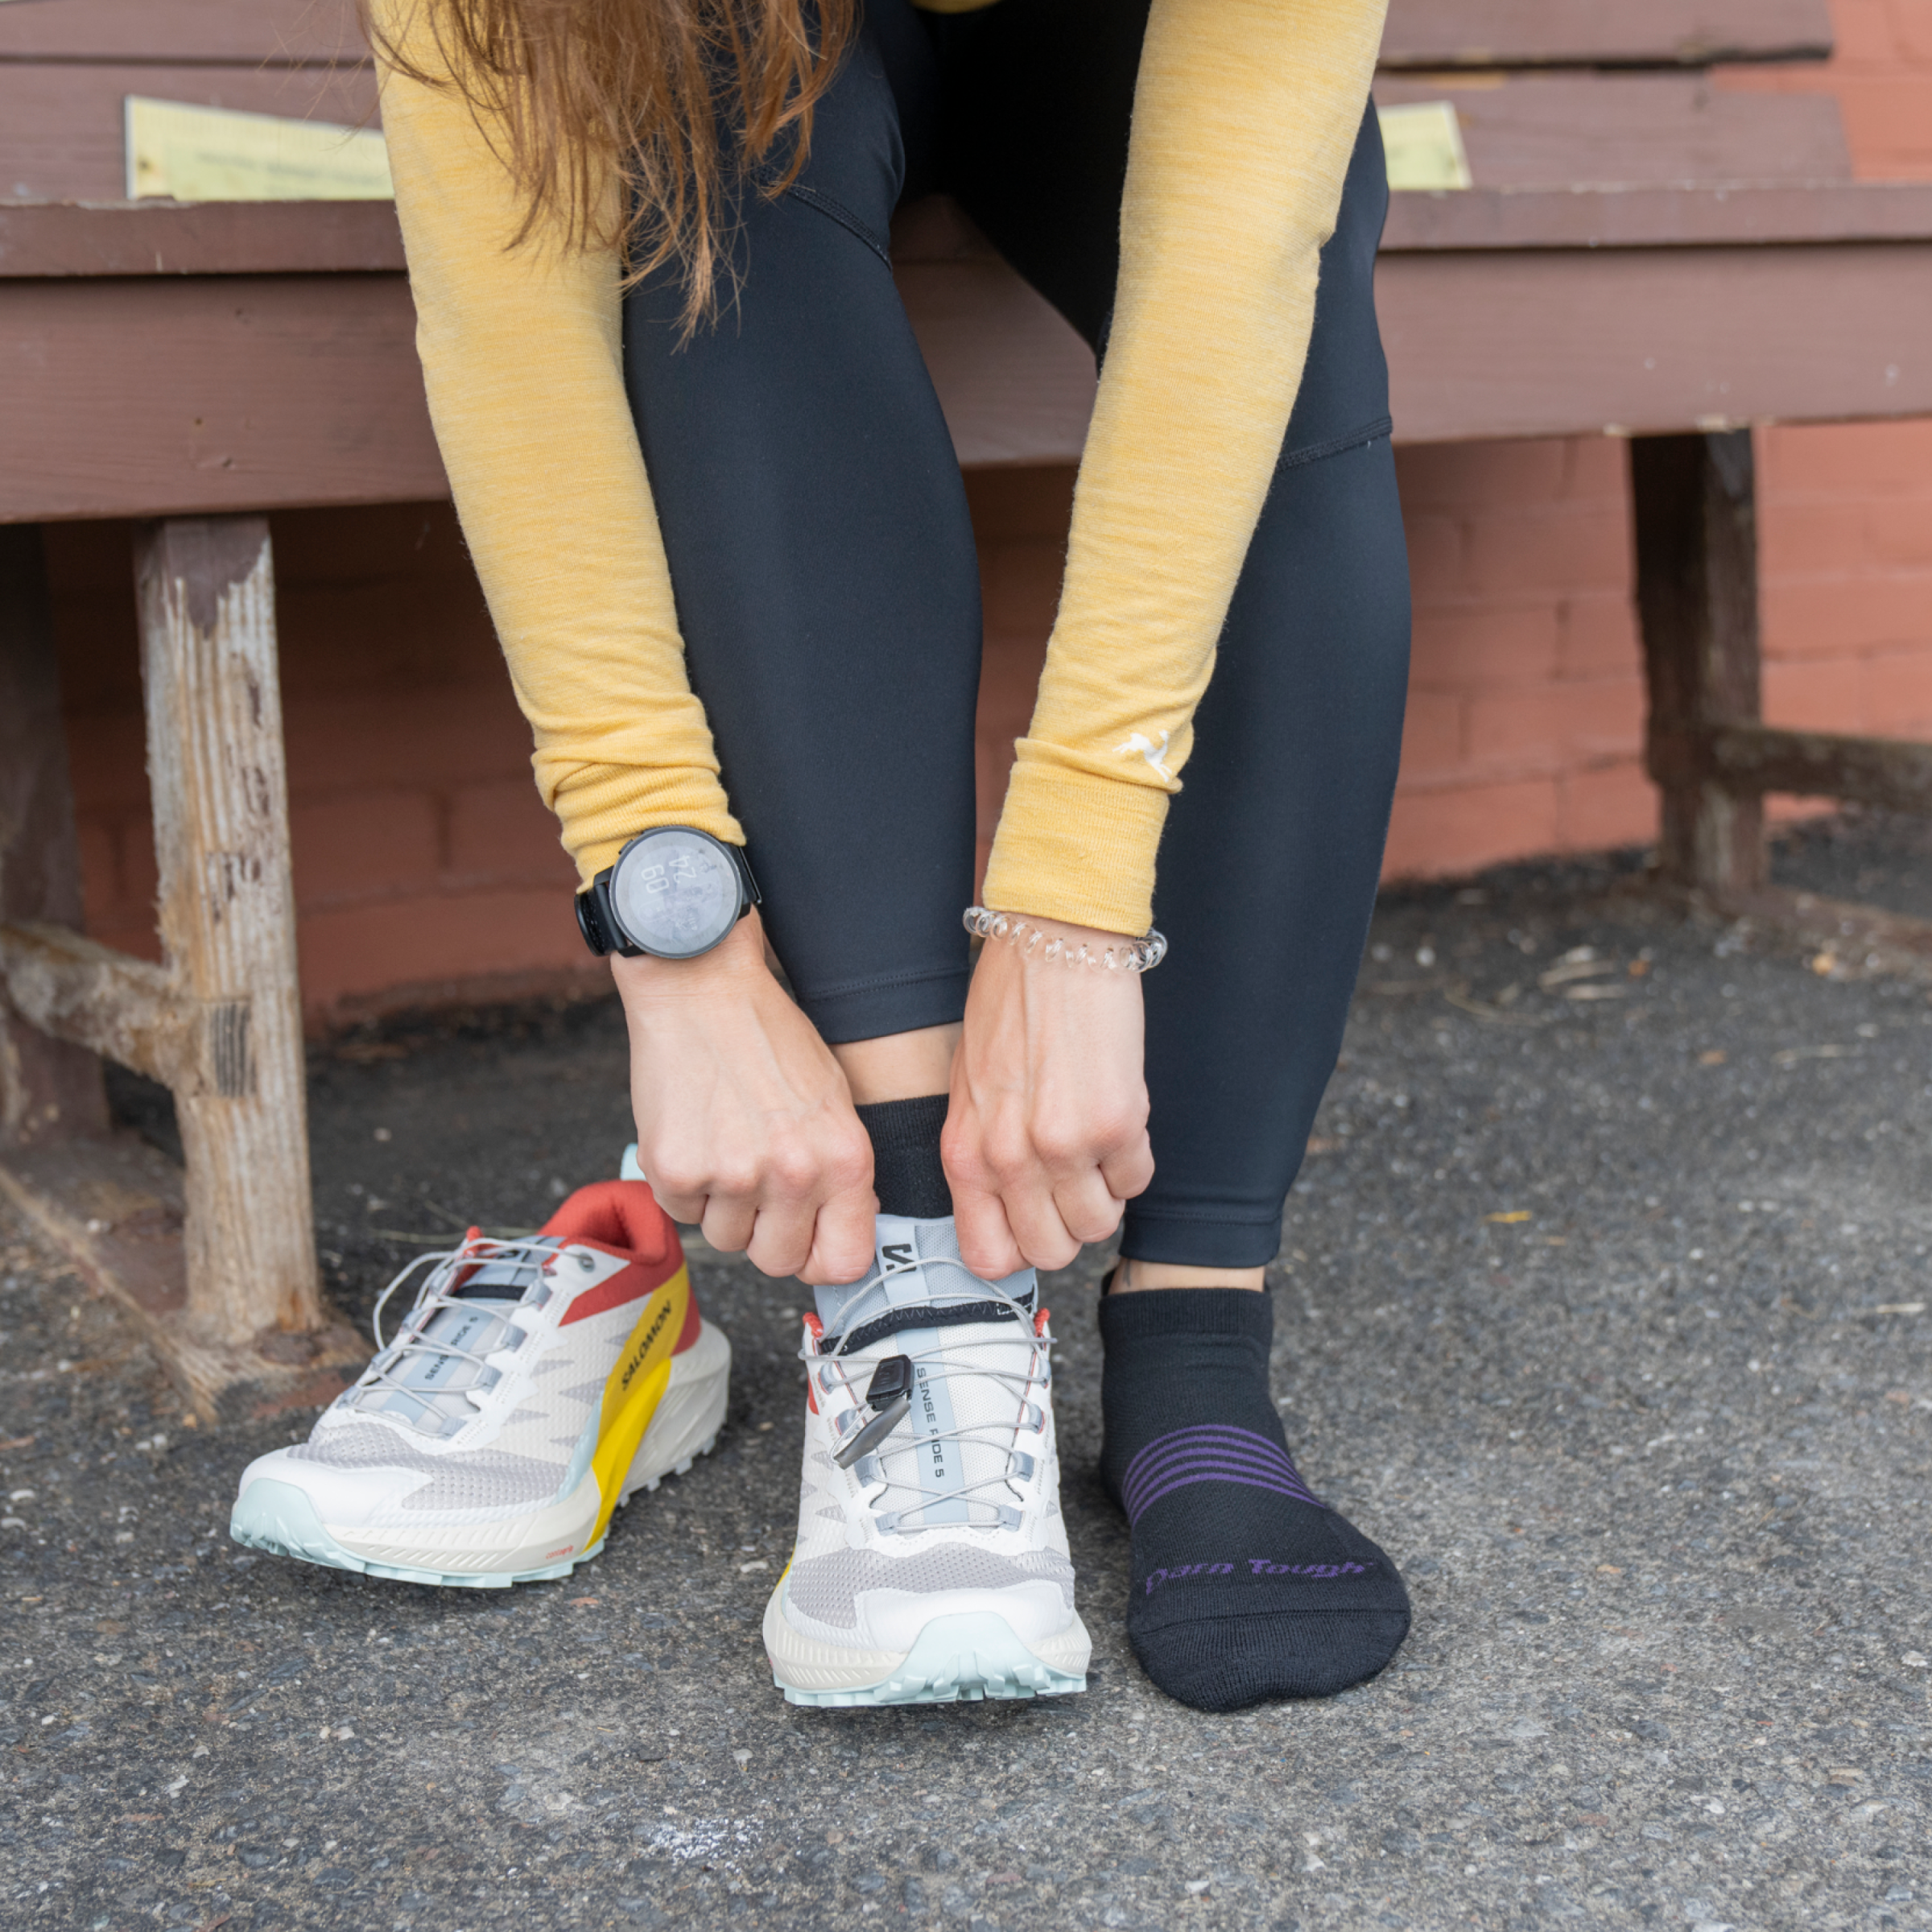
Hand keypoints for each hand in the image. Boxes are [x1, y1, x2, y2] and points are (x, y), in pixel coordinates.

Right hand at [612, 914, 876, 1283]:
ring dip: (719, 1206)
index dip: (818, 1258)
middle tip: (753, 1184)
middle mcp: (795, 1174)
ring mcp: (733, 1176)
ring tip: (723, 1142)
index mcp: (845, 1159)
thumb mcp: (833, 1101)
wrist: (703, 987)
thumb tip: (836, 1237)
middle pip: (776, 1261)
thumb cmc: (769, 1037)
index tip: (803, 1241)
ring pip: (723, 1240)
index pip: (843, 1263)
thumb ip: (839, 1172)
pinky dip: (683, 1184)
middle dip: (762, 1234)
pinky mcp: (676, 1170)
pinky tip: (693, 1133)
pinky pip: (680, 1213)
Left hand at [942, 917, 1154, 1275]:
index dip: (1020, 1248)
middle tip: (1073, 1182)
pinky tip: (1116, 1115)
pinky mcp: (1117, 1124)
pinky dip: (1134, 1159)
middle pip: (1052, 1252)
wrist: (1053, 943)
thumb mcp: (970, 1090)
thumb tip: (1006, 1213)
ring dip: (1105, 1193)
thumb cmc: (1009, 1008)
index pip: (989, 1256)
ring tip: (1095, 1144)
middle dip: (1069, 1225)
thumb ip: (983, 1156)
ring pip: (1101, 1226)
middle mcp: (1009, 1159)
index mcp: (965, 1153)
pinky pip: (1137, 1181)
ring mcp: (1064, 1146)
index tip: (1035, 1223)